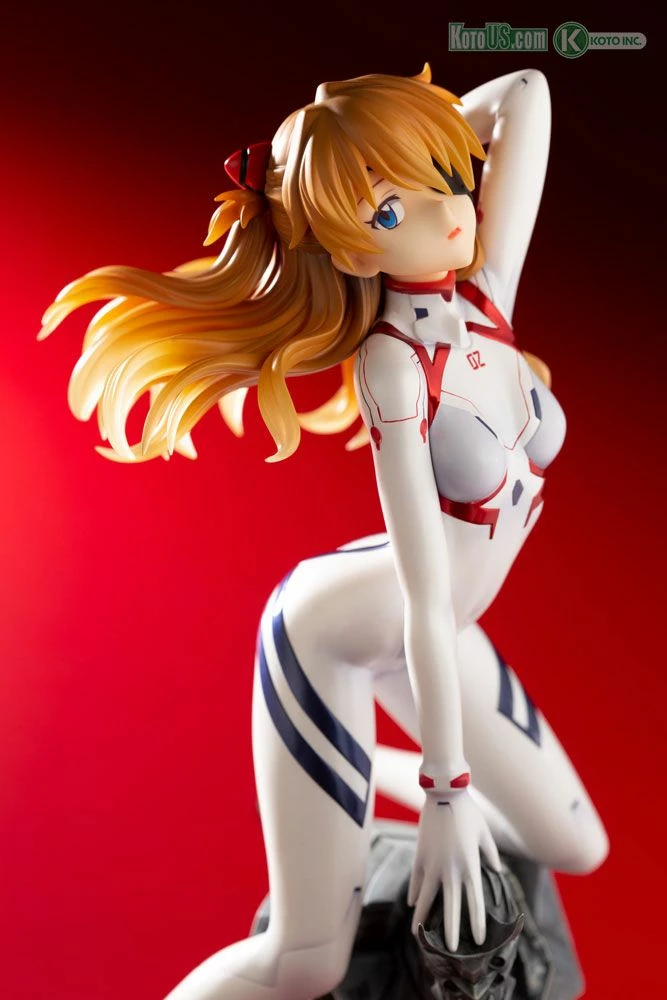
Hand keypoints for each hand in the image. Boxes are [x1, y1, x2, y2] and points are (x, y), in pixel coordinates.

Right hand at [407, 789, 500, 950]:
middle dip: (450, 930)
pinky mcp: (420, 855)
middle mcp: (451, 870)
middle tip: (450, 950)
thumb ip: (490, 853)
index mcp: (470, 866)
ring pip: (426, 898)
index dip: (476, 922)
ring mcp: (433, 864)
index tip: (477, 940)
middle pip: (450, 907)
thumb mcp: (484, 833)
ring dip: (422, 917)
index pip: (475, 902)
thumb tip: (495, 869)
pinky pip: (416, 880)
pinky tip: (413, 905)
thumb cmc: (468, 812)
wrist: (444, 793)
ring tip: (418, 934)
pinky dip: (414, 893)